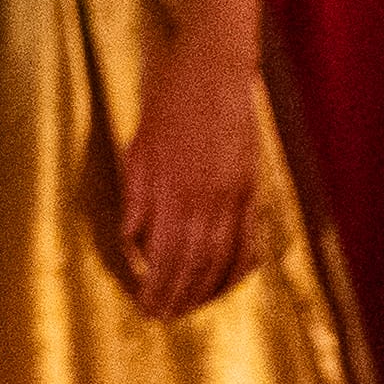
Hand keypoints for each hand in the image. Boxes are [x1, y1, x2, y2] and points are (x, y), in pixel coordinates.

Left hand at [109, 40, 269, 316]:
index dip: (157, 286)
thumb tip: (131, 243)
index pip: (166, 254)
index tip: (146, 307)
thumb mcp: (138, 146)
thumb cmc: (168, 100)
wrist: (213, 65)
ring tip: (189, 309)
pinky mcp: (252, 185)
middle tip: (163, 317)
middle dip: (178, 295)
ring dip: (206, 288)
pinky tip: (228, 282)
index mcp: (173, 187)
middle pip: (194, 262)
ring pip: (222, 255)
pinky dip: (239, 265)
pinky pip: (249, 236)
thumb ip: (137, 198)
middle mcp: (206, 196)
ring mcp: (234, 192)